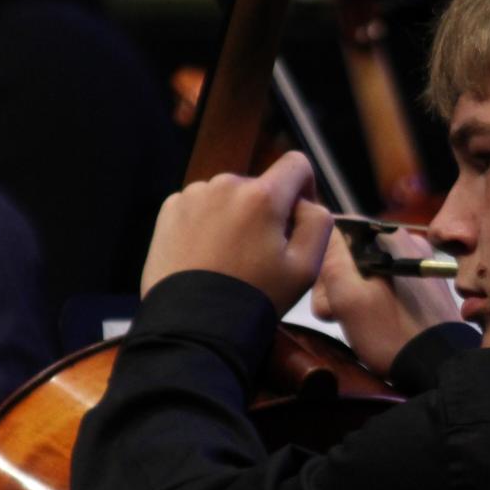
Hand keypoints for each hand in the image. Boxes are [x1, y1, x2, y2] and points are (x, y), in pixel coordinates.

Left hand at [140, 151, 333, 313]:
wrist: (195, 325)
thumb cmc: (254, 299)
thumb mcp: (306, 268)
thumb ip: (319, 223)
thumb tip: (306, 203)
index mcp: (262, 196)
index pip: (296, 164)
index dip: (305, 188)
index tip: (296, 218)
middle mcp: (225, 185)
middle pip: (260, 185)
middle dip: (266, 212)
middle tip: (260, 255)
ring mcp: (193, 195)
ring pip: (229, 196)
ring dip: (235, 218)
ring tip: (230, 259)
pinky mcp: (170, 210)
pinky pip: (201, 206)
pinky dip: (208, 224)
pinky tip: (207, 256)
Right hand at [312, 226, 461, 376]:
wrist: (438, 367)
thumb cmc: (390, 334)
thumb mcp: (349, 297)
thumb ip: (332, 259)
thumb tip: (326, 228)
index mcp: (390, 237)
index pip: (339, 232)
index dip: (322, 260)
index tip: (325, 293)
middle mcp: (407, 242)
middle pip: (352, 252)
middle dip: (337, 282)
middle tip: (335, 314)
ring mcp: (417, 263)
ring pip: (366, 269)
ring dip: (353, 292)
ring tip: (355, 322)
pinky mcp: (422, 283)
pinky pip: (385, 281)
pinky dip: (373, 297)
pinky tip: (373, 319)